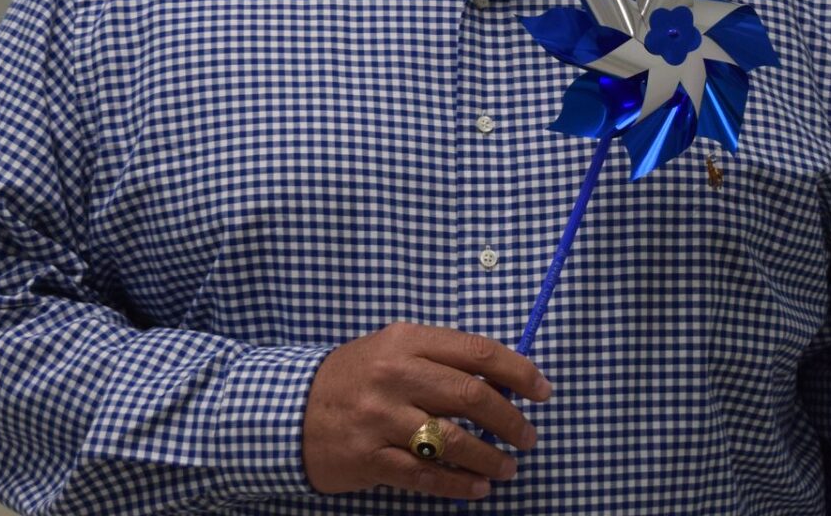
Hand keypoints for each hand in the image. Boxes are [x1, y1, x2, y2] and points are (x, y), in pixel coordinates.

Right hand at [302, 322, 552, 499]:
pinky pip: (425, 475)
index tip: (543, 391)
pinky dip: (459, 485)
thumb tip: (504, 378)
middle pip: (472, 397)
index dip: (519, 372)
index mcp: (406, 341)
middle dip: (512, 420)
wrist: (288, 409)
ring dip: (490, 458)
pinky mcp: (369, 457)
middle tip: (528, 436)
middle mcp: (394, 375)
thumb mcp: (393, 351)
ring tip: (508, 468)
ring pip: (453, 441)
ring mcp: (380, 418)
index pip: (478, 352)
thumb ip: (441, 359)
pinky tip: (478, 488)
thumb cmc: (354, 378)